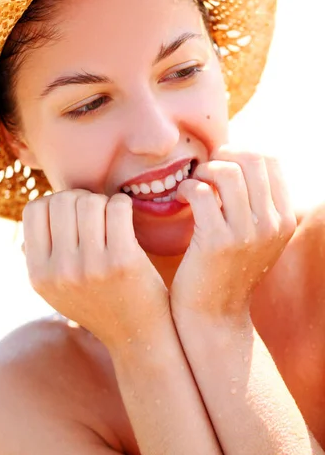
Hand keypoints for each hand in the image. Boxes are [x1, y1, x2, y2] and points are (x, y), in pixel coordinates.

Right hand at [22, 190, 168, 349]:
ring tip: (111, 218)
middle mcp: (60, 271)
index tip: (72, 214)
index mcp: (38, 274)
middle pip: (63, 200)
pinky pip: (117, 207)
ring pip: (90, 201)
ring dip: (103, 202)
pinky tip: (126, 217)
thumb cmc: (98, 302)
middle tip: (97, 214)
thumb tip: (36, 211)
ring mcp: (91, 267)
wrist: (137, 335)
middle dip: (81, 199)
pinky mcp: (123, 261)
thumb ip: (41, 253)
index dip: (53, 202)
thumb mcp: (56, 288)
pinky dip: (122, 204)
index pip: (34, 209)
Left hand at [170, 146, 295, 320]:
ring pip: (226, 172)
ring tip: (195, 184)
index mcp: (284, 219)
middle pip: (252, 159)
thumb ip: (257, 201)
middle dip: (223, 155)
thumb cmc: (227, 267)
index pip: (271, 160)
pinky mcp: (216, 241)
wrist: (213, 314)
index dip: (241, 152)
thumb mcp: (256, 236)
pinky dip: (187, 187)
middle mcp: (272, 225)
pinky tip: (182, 198)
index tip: (222, 162)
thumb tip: (238, 156)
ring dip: (204, 171)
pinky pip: (201, 192)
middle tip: (206, 169)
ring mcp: (246, 233)